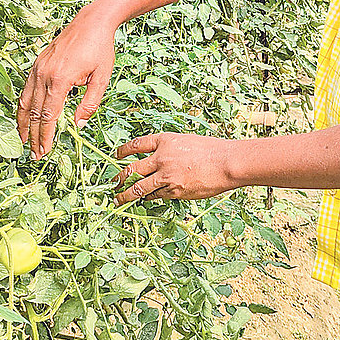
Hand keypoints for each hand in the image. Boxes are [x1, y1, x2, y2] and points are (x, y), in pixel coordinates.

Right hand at [17, 7, 116, 158]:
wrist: (91, 21)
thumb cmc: (100, 48)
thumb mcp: (102, 78)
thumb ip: (89, 103)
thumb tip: (78, 125)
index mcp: (61, 80)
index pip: (48, 116)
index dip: (45, 136)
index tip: (43, 152)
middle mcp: (44, 74)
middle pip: (34, 112)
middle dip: (33, 136)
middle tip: (33, 154)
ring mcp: (38, 68)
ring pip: (24, 101)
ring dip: (23, 123)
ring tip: (23, 139)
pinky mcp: (37, 63)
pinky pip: (26, 89)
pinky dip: (23, 105)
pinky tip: (25, 115)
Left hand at [113, 132, 238, 204]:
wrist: (226, 163)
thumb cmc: (210, 150)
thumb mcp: (185, 141)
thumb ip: (167, 149)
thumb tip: (154, 159)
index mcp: (164, 140)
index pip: (136, 145)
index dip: (123, 151)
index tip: (116, 155)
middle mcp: (161, 158)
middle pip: (131, 169)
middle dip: (119, 178)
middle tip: (113, 183)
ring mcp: (167, 176)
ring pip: (139, 188)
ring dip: (126, 194)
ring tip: (118, 199)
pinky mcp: (175, 191)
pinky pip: (156, 196)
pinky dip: (149, 197)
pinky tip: (146, 198)